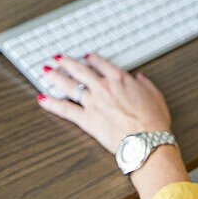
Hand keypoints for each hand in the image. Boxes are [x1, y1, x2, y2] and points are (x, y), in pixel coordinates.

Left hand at [37, 53, 171, 153]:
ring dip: (55, 77)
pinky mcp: (86, 119)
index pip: (100, 63)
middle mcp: (103, 87)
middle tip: (58, 58)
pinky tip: (42, 98)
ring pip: (69, 85)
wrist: (146, 141)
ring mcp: (93, 102)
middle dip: (67, 62)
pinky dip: (51, 103)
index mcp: (120, 79)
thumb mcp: (155, 96)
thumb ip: (145, 84)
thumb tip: (140, 78)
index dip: (91, 59)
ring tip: (46, 71)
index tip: (86, 57)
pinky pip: (64, 109)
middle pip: (80, 70)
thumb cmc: (153, 121)